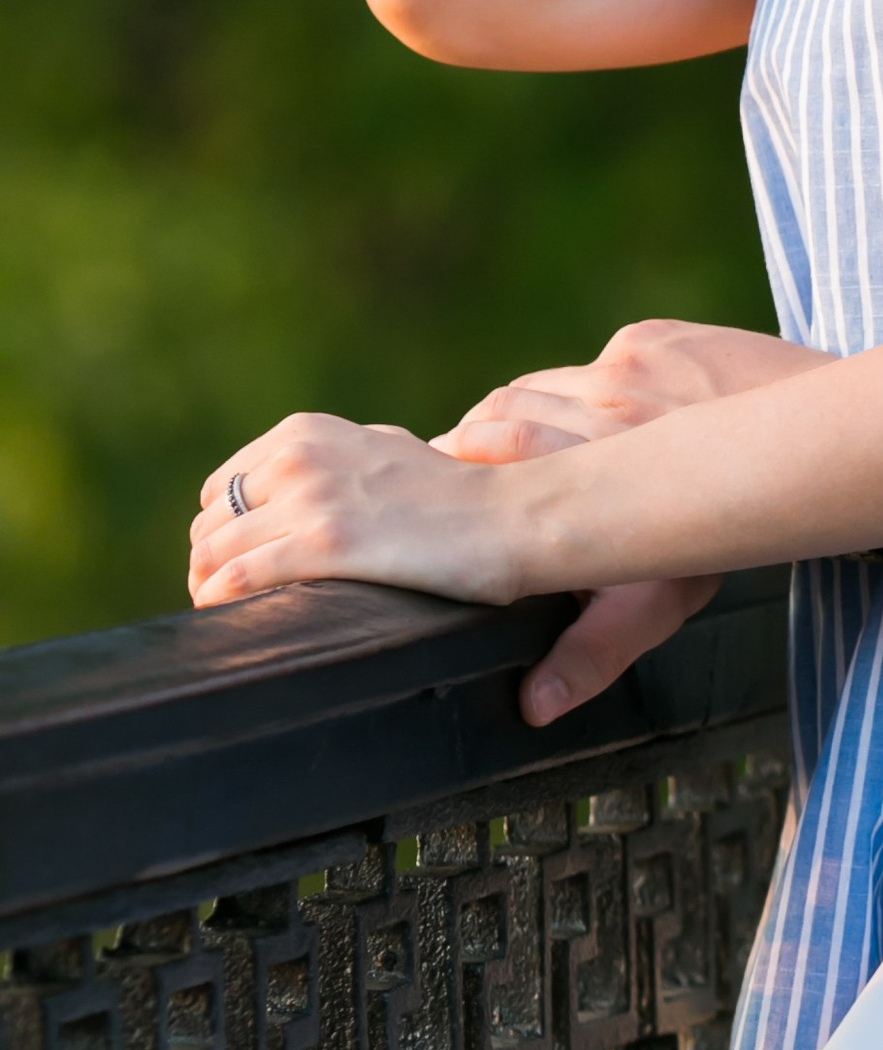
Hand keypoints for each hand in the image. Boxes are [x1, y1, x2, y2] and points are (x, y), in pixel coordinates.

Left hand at [191, 414, 524, 610]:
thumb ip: (331, 460)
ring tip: (230, 616)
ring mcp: (310, 499)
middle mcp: (299, 457)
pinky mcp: (325, 544)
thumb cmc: (452, 495)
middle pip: (210, 522)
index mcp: (307, 432)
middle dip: (211, 563)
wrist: (505, 517)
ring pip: (214, 552)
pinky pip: (237, 577)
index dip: (222, 530)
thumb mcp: (380, 451)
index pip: (222, 487)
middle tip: (229, 600)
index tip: (238, 563)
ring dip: (209, 587)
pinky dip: (221, 599)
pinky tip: (231, 617)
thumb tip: (296, 492)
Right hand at [426, 321, 817, 726]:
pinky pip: (588, 364)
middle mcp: (606, 416)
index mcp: (595, 482)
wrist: (820, 455)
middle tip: (459, 478)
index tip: (437, 499)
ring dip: (513, 414)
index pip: (484, 451)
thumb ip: (595, 649)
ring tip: (509, 450)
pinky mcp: (652, 338)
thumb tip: (534, 706)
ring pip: (534, 387)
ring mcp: (630, 369)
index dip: (451, 473)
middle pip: (496, 416)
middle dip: (466, 445)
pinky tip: (591, 419)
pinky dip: (578, 391)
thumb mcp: (661, 601)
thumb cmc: (728, 543)